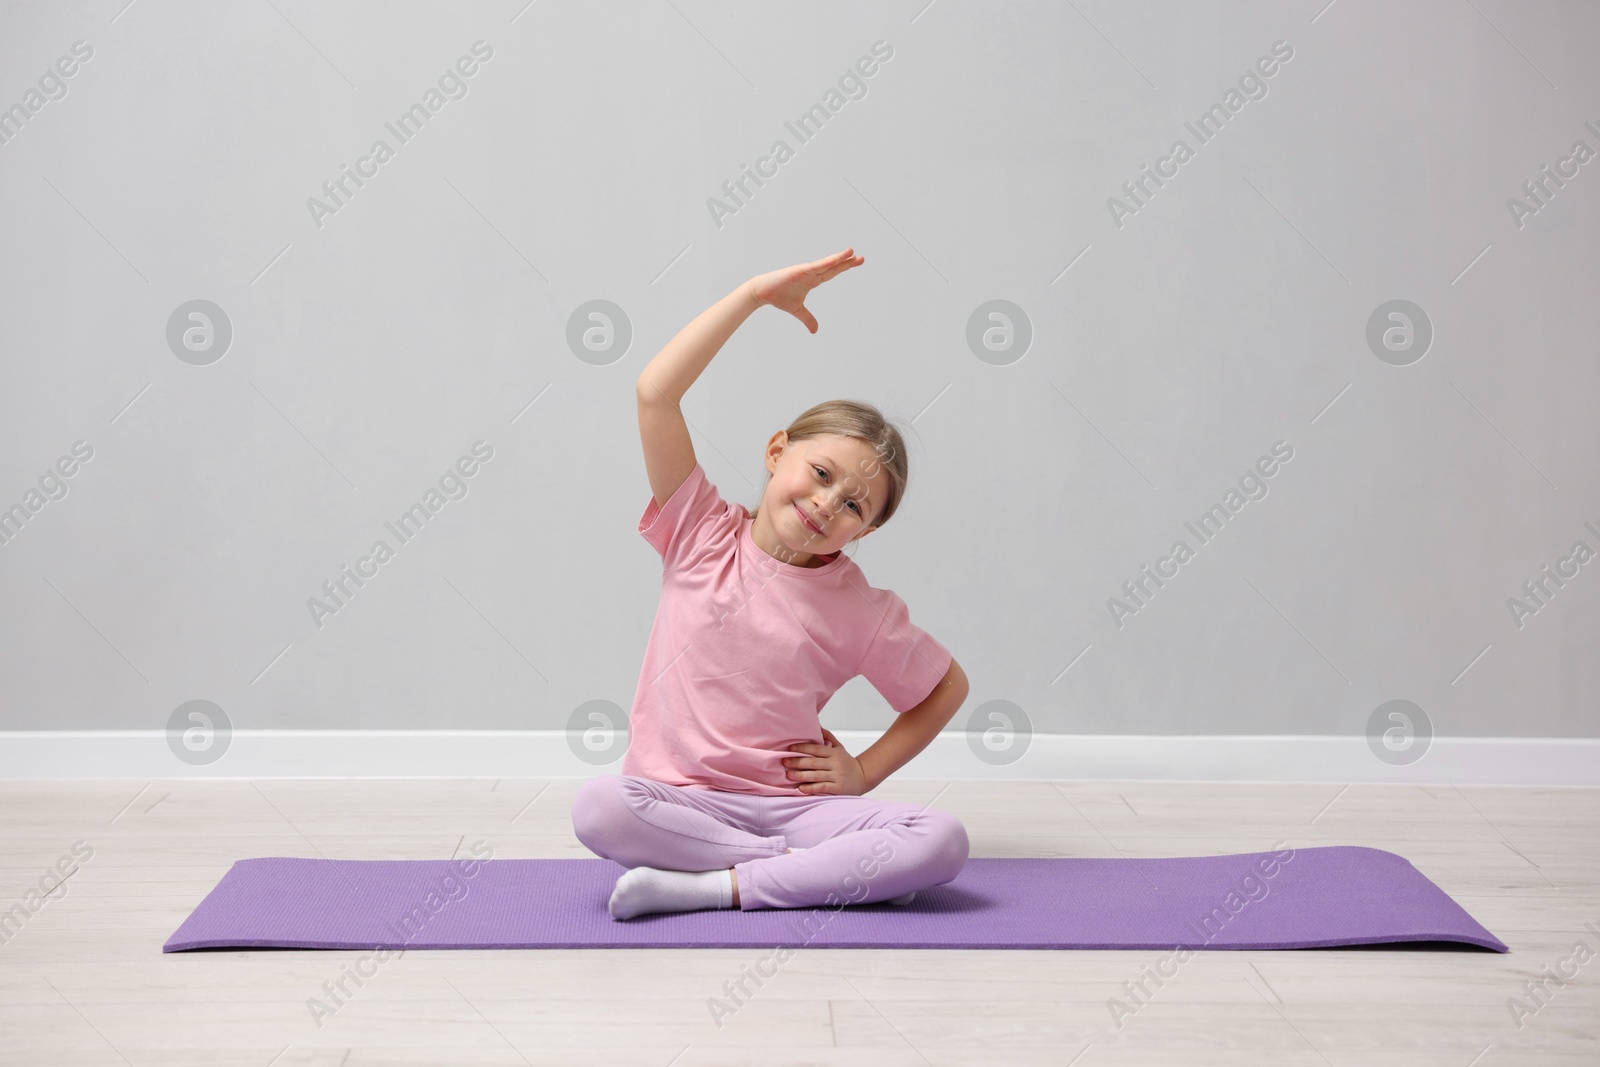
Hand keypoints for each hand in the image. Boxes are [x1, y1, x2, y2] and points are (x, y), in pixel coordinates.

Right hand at [746, 248, 864, 333]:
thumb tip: (815, 331)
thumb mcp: (797, 310)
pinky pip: (816, 266)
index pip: (832, 272)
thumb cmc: (779, 297)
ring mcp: (806, 271)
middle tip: (862, 258)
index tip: (857, 262)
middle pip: (833, 267)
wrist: (762, 292)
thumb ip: (808, 319)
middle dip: (847, 263)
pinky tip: (837, 258)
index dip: (844, 267)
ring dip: (839, 258)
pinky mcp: (800, 270)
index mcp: (813, 280)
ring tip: (852, 252)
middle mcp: (812, 273)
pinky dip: (827, 262)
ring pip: (827, 264)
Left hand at [783, 727, 866, 794]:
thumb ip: (828, 737)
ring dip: (801, 775)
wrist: (863, 777)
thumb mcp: (839, 747)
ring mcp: (837, 776)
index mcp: (834, 753)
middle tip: (784, 762)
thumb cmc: (846, 762)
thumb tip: (817, 724)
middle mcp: (836, 763)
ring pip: (817, 775)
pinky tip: (801, 788)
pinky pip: (822, 787)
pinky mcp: (838, 788)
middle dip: (798, 762)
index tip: (789, 748)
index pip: (816, 749)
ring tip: (789, 775)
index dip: (802, 747)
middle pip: (814, 762)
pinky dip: (811, 788)